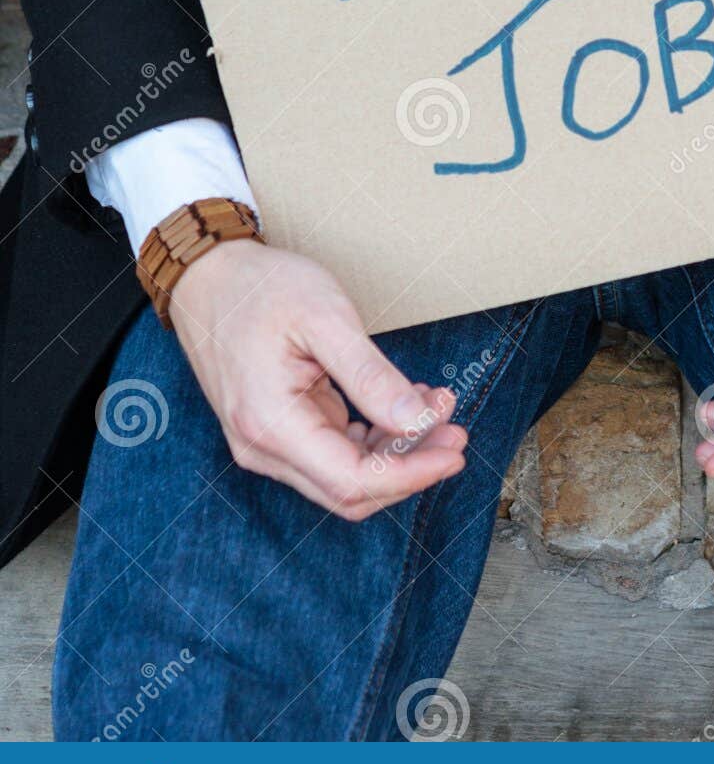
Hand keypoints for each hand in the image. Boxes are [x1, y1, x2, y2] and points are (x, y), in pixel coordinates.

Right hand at [168, 240, 466, 519]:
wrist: (208, 275)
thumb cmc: (260, 288)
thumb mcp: (325, 318)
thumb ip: (370, 375)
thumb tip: (416, 421)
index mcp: (271, 424)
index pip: (352, 481)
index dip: (411, 474)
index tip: (453, 450)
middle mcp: (263, 447)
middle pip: (351, 488)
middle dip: (411, 464)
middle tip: (455, 429)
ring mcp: (267, 442)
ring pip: (344, 473)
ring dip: (396, 450)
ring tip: (435, 408)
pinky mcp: (277, 429)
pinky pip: (332, 450)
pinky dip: (373, 436)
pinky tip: (401, 406)